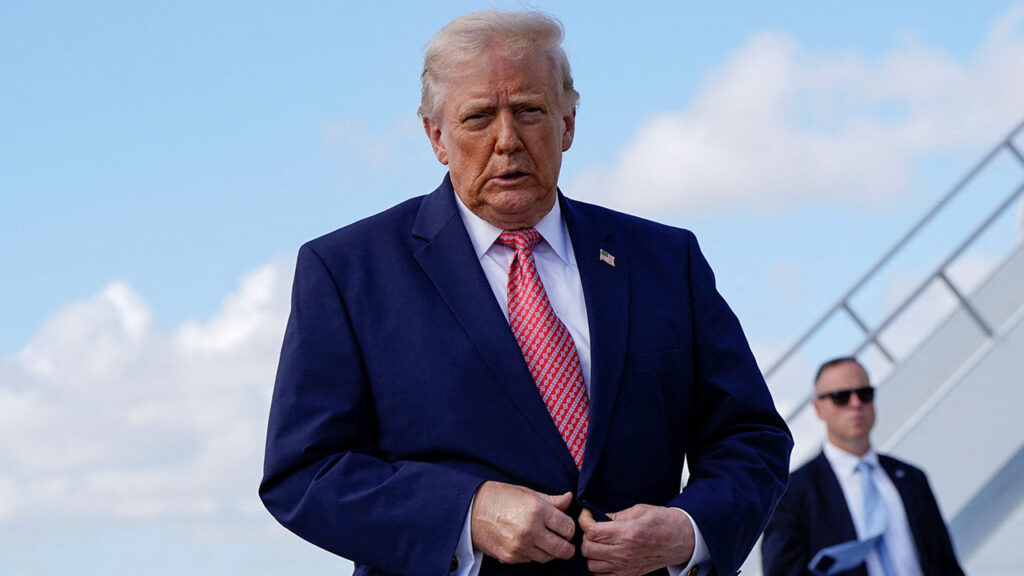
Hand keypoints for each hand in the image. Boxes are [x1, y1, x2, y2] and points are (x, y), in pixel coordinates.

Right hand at [470, 481, 575, 563]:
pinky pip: (531, 560)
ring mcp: (520, 546)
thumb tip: (569, 499)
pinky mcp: (510, 557)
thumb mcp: (527, 493)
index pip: (568, 527)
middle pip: (563, 549)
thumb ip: (551, 500)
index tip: (565, 527)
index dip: (570, 528)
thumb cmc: (500, 497)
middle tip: (564, 541)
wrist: (471, 509)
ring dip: (550, 551)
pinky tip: (528, 543)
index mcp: (537, 510)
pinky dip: (533, 553)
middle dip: (567, 546)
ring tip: (545, 541)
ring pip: (548, 557)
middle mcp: (530, 530)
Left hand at [579, 504, 694, 575]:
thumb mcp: (640, 510)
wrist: (682, 539)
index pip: (592, 531)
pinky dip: (598, 568)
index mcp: (627, 533)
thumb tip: (598, 517)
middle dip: (585, 536)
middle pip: (587, 549)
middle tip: (593, 528)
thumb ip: (616, 515)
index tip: (587, 514)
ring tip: (598, 543)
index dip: (584, 520)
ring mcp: (626, 567)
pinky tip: (603, 557)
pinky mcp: (629, 575)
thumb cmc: (663, 522)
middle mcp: (624, 553)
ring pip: (591, 565)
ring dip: (590, 553)